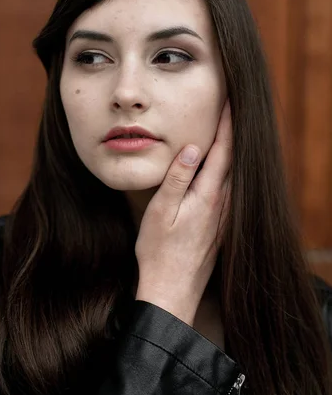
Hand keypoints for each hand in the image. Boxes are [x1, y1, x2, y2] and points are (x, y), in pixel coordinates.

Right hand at [135, 99, 231, 325]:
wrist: (172, 291)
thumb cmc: (159, 252)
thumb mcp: (161, 211)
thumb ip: (178, 178)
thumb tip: (194, 147)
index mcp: (207, 196)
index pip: (222, 152)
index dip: (226, 126)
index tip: (230, 102)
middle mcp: (222, 205)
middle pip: (234, 162)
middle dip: (234, 134)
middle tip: (232, 109)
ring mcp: (224, 218)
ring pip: (234, 177)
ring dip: (233, 153)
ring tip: (230, 133)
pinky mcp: (222, 229)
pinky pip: (230, 192)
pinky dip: (229, 173)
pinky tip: (223, 171)